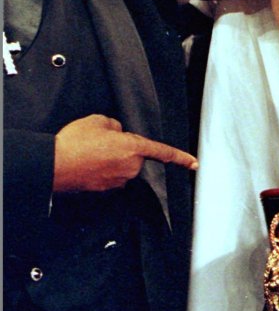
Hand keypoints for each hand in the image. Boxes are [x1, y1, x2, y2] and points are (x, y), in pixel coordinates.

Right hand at [53, 114, 197, 192]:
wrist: (53, 165)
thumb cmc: (75, 142)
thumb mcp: (98, 121)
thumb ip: (116, 126)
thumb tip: (117, 133)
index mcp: (133, 148)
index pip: (162, 152)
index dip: (180, 157)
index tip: (194, 164)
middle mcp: (130, 168)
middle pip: (135, 157)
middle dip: (124, 149)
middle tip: (101, 142)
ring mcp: (118, 181)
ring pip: (122, 166)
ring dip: (111, 160)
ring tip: (90, 152)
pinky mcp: (105, 189)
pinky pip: (109, 175)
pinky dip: (101, 169)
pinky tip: (86, 162)